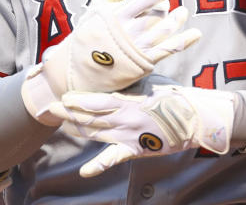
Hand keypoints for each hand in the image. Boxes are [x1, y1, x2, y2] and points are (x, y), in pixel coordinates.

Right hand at [21, 0, 200, 124]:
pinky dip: (185, 41)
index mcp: (118, 14)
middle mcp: (129, 31)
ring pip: (166, 30)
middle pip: (160, 14)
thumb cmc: (90, 30)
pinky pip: (169, 50)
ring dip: (178, 21)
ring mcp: (138, 48)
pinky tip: (196, 33)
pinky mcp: (144, 63)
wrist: (80, 67)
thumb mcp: (99, 2)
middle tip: (172, 5)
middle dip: (169, 8)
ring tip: (182, 13)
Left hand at [50, 85, 235, 176]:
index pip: (97, 101)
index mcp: (129, 101)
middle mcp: (126, 119)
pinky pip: (114, 158)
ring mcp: (130, 135)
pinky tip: (84, 171)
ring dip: (77, 130)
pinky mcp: (137, 149)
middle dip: (68, 113)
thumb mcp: (150, 82)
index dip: (78, 100)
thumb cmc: (174, 95)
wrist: (196, 118)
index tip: (61, 95)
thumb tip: (112, 74)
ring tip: (61, 125)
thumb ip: (129, 83)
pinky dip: (98, 165)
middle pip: (91, 117)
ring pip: (97, 134)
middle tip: (49, 109)